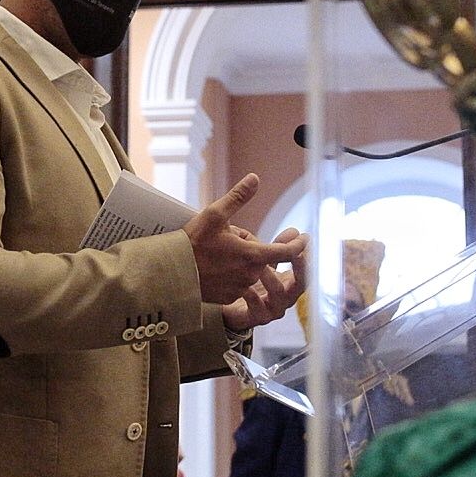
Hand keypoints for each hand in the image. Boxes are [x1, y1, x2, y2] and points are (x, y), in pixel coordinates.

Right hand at [184, 175, 306, 306]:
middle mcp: (250, 274)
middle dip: (252, 247)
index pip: (285, 252)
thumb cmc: (192, 242)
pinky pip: (238, 283)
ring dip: (242, 261)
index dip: (298, 245)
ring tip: (217, 253)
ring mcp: (239, 288)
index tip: (305, 238)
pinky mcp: (228, 298)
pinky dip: (231, 274)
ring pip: (249, 270)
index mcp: (252, 255)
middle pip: (261, 257)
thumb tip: (255, 178)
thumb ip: (238, 197)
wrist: (170, 272)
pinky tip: (214, 267)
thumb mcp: (215, 214)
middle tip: (227, 238)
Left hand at [220, 226, 306, 331]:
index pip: (307, 271)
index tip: (305, 241)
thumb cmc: (254, 285)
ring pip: (278, 294)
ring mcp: (274, 310)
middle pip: (301, 284)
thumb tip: (295, 231)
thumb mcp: (266, 264)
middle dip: (300, 268)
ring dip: (271, 277)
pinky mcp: (257, 318)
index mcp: (291, 284)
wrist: (232, 310)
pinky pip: (257, 307)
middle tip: (294, 253)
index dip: (308, 257)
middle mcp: (287, 298)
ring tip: (260, 265)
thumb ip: (279, 248)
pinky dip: (252, 295)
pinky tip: (244, 286)